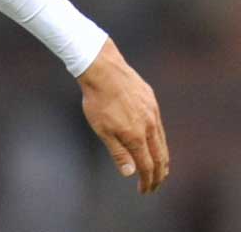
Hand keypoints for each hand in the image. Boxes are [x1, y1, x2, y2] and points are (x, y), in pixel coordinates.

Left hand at [77, 37, 168, 193]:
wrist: (103, 69)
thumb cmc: (97, 100)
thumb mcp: (102, 129)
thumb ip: (118, 152)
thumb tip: (130, 173)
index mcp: (136, 136)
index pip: (147, 166)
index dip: (147, 181)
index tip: (144, 191)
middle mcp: (149, 126)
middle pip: (160, 157)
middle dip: (159, 175)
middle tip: (155, 186)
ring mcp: (153, 113)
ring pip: (162, 141)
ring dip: (162, 158)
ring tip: (160, 169)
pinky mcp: (152, 101)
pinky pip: (159, 126)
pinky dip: (160, 140)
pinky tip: (155, 141)